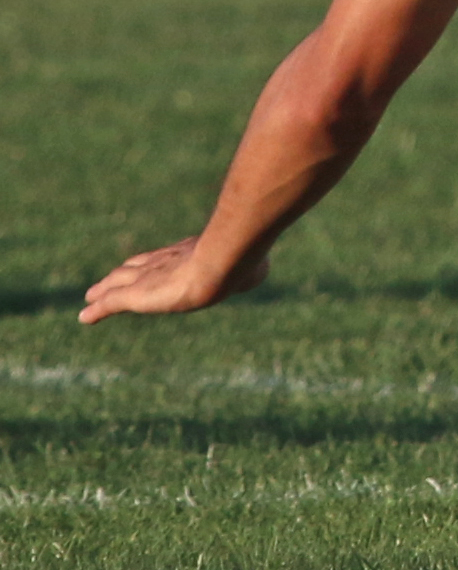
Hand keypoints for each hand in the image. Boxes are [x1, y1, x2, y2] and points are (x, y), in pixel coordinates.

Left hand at [80, 235, 261, 321]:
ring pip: (118, 283)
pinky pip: (110, 303)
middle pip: (136, 266)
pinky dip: (97, 310)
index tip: (143, 267)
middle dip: (122, 274)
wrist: (225, 260)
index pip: (164, 258)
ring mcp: (149, 276)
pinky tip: (85, 316)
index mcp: (189, 253)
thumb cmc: (243, 260)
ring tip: (91, 297)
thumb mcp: (250, 266)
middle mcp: (164, 261)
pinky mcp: (137, 295)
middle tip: (109, 281)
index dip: (152, 263)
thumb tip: (261, 268)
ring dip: (104, 290)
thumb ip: (250, 268)